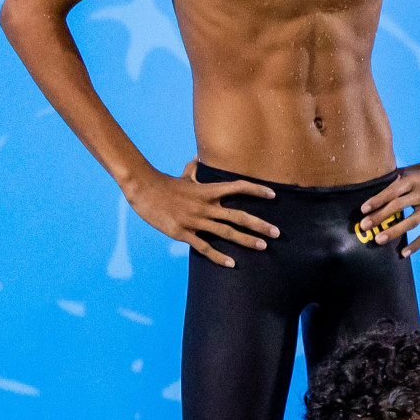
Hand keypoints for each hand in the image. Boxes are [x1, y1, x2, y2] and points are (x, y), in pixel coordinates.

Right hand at [124, 166, 278, 267]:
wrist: (142, 189)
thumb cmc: (164, 183)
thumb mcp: (182, 175)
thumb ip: (193, 169)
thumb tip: (197, 156)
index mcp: (207, 191)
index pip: (237, 187)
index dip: (256, 190)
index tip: (273, 195)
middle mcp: (205, 206)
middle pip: (238, 215)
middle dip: (260, 224)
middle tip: (278, 233)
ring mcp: (195, 220)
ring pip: (226, 232)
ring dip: (246, 240)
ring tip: (264, 246)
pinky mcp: (183, 233)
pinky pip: (204, 247)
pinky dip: (218, 256)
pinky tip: (232, 264)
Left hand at [358, 154, 419, 256]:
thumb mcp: (409, 170)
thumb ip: (393, 180)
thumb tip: (371, 188)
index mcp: (413, 180)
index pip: (392, 191)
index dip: (377, 200)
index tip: (362, 210)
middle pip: (398, 206)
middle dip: (380, 217)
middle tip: (364, 227)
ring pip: (412, 222)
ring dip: (394, 231)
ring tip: (378, 240)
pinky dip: (416, 244)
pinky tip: (403, 253)